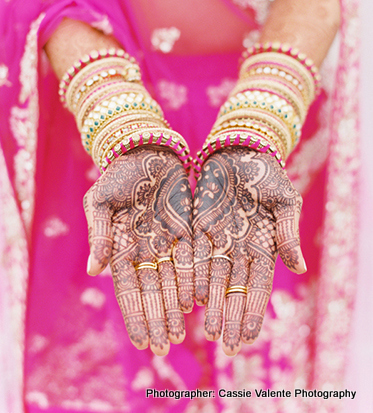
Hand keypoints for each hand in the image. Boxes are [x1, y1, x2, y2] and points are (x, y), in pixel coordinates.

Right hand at [83, 146, 192, 355]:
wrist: (146, 150)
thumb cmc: (118, 174)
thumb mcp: (101, 200)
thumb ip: (99, 233)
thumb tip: (92, 269)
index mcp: (121, 245)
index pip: (127, 287)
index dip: (135, 314)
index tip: (141, 341)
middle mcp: (145, 249)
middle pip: (152, 290)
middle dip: (157, 319)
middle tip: (164, 348)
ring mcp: (166, 241)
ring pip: (172, 280)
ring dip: (175, 308)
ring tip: (180, 334)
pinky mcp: (186, 229)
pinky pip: (191, 259)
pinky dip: (193, 280)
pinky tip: (197, 302)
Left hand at [192, 147, 305, 355]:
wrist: (240, 150)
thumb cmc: (267, 174)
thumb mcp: (285, 201)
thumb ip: (287, 233)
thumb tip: (300, 268)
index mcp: (263, 245)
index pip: (258, 285)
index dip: (253, 310)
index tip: (249, 336)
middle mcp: (239, 248)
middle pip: (234, 288)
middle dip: (231, 317)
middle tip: (226, 347)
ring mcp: (218, 240)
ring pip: (213, 278)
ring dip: (212, 305)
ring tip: (209, 331)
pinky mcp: (198, 227)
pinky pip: (194, 256)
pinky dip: (193, 277)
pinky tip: (190, 299)